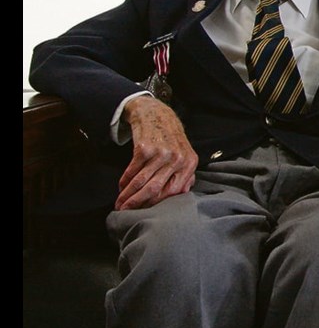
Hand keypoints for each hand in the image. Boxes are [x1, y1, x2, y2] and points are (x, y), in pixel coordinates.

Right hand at [116, 95, 198, 209]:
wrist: (158, 114)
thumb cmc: (171, 140)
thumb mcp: (185, 155)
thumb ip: (185, 175)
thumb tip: (181, 195)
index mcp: (190, 163)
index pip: (173, 191)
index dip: (157, 204)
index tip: (145, 213)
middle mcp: (177, 158)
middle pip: (155, 189)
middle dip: (138, 203)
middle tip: (126, 212)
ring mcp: (161, 152)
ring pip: (141, 181)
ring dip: (128, 195)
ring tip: (120, 203)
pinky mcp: (144, 147)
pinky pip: (132, 170)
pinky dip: (124, 181)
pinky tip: (121, 187)